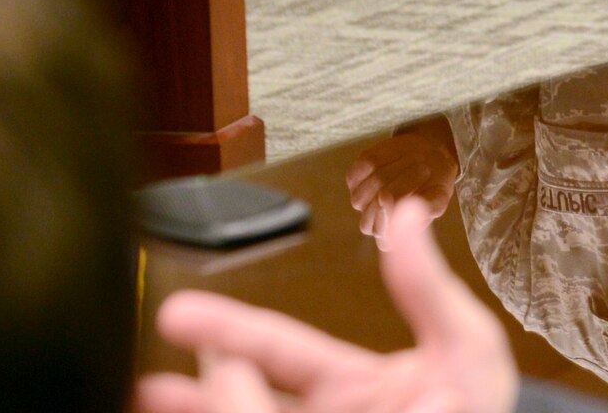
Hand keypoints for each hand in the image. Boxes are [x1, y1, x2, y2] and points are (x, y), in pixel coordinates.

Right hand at [136, 198, 518, 412]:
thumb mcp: (464, 345)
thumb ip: (426, 286)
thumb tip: (406, 214)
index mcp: (352, 386)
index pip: (275, 347)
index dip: (226, 327)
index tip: (179, 316)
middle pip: (241, 401)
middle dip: (193, 393)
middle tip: (142, 385)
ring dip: (217, 409)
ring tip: (162, 400)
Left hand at [348, 119, 461, 246]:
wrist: (427, 157)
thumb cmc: (434, 184)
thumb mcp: (438, 198)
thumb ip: (428, 207)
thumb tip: (410, 211)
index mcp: (392, 235)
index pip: (381, 235)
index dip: (384, 219)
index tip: (393, 199)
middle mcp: (373, 220)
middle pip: (370, 213)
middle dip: (397, 188)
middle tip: (424, 169)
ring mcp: (362, 199)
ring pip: (365, 191)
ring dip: (391, 172)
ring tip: (416, 159)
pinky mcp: (355, 178)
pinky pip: (358, 171)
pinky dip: (378, 160)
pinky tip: (395, 154)